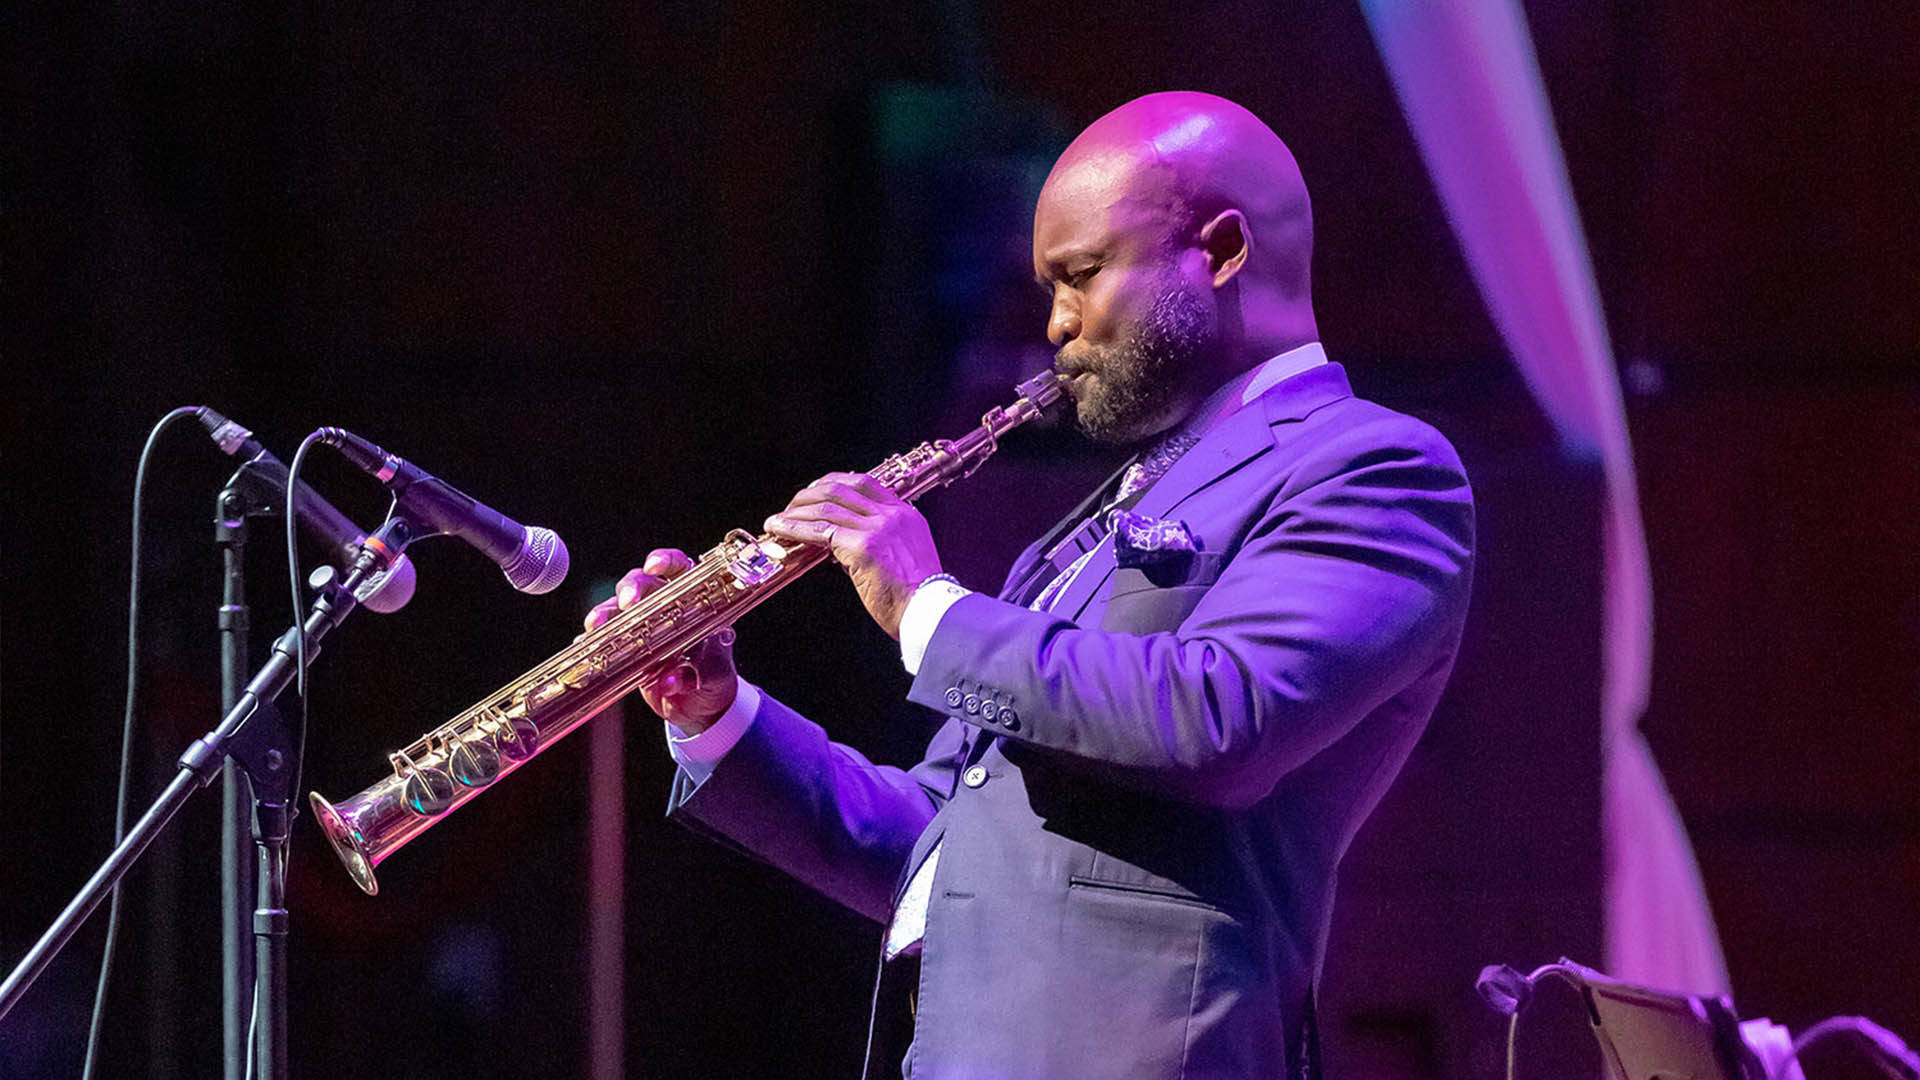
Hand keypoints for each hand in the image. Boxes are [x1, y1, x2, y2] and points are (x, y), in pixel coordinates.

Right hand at [581, 548, 738, 734]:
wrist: (698, 709)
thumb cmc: (713, 681)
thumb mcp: (714, 678)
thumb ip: (694, 676)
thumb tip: (671, 681)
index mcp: (695, 604)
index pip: (682, 569)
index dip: (667, 561)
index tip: (654, 566)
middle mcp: (665, 608)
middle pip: (643, 583)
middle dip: (631, 588)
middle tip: (627, 603)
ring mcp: (642, 627)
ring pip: (618, 606)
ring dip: (605, 612)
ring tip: (596, 625)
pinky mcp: (625, 648)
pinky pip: (605, 637)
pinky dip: (593, 640)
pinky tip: (585, 644)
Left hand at [764, 471, 941, 638]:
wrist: (930, 613)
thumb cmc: (917, 598)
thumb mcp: (904, 559)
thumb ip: (879, 544)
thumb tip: (841, 545)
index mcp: (905, 515)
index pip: (865, 483)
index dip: (834, 484)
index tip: (816, 491)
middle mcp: (892, 515)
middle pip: (842, 487)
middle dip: (810, 493)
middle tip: (792, 505)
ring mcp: (878, 528)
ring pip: (827, 507)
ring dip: (796, 511)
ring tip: (777, 519)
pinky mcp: (863, 546)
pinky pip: (821, 530)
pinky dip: (795, 528)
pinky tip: (780, 529)